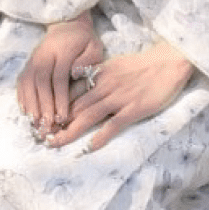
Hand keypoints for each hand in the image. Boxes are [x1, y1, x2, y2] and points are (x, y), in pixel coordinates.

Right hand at [17, 13, 105, 131]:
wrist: (67, 24)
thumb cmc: (84, 40)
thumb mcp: (93, 46)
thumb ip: (87, 60)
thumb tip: (75, 74)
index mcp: (61, 51)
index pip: (58, 78)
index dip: (60, 99)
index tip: (63, 117)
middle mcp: (44, 55)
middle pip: (40, 83)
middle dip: (43, 106)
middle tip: (48, 125)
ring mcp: (33, 59)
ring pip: (28, 83)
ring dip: (31, 104)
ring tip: (36, 123)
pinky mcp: (28, 63)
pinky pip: (22, 81)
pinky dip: (22, 97)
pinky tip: (26, 112)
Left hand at [46, 41, 194, 151]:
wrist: (168, 61)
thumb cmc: (142, 65)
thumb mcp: (114, 66)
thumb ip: (96, 77)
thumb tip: (77, 87)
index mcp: (98, 75)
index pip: (70, 92)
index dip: (54, 106)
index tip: (41, 119)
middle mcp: (104, 86)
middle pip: (73, 107)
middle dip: (55, 122)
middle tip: (40, 136)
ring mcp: (119, 98)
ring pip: (87, 116)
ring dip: (69, 131)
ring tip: (54, 143)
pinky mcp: (134, 108)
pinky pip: (113, 125)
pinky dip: (100, 136)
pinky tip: (88, 148)